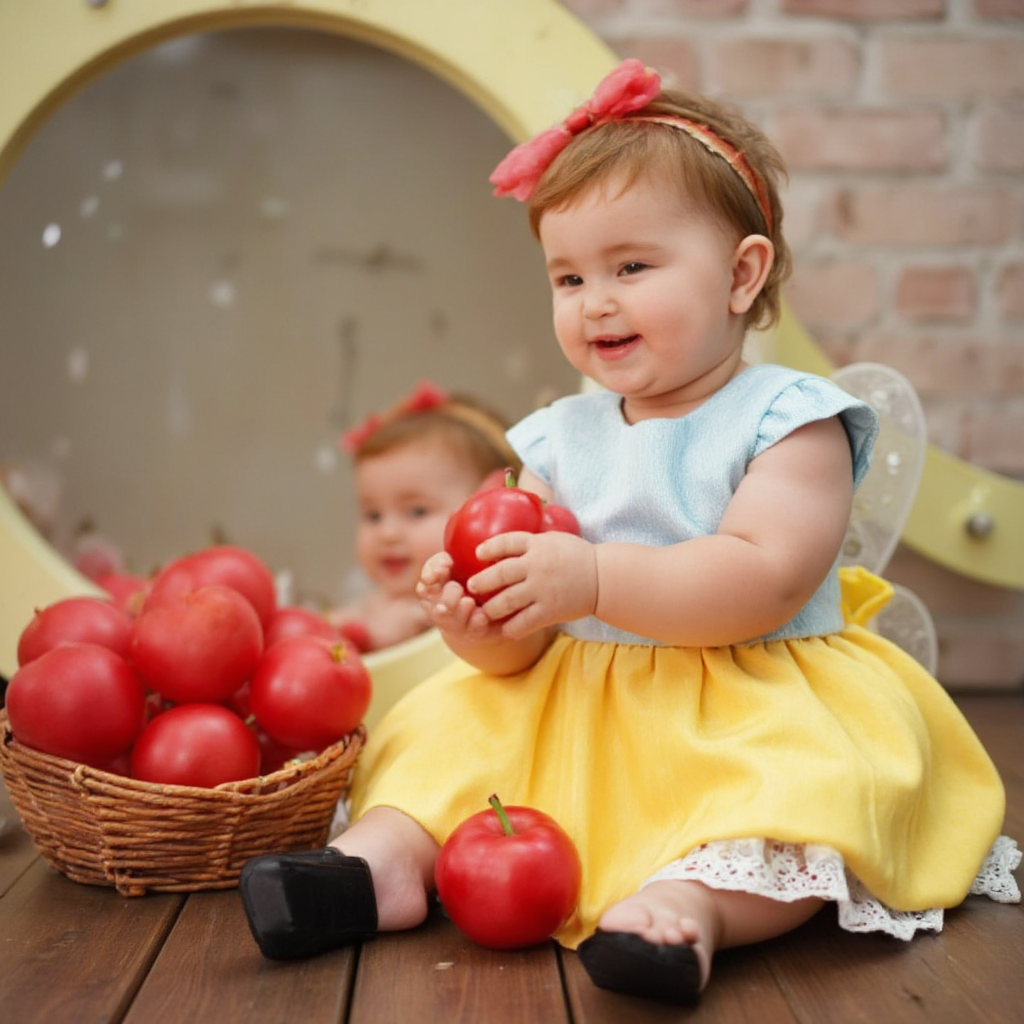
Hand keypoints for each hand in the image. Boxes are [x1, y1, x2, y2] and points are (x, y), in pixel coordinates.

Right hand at [417, 553, 503, 644]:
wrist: (492, 613)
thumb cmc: (481, 579)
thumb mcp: (473, 563)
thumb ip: (470, 551)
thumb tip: (469, 517)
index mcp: (438, 583)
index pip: (428, 574)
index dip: (432, 570)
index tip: (446, 565)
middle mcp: (439, 602)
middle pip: (433, 600)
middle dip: (444, 593)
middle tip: (456, 588)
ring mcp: (452, 620)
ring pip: (446, 617)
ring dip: (457, 610)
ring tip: (468, 603)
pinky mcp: (469, 633)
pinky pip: (469, 631)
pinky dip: (474, 625)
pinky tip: (482, 618)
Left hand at [468, 531, 597, 639]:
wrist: (604, 578)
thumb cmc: (578, 557)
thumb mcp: (555, 539)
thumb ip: (532, 541)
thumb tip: (507, 541)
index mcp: (538, 545)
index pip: (507, 542)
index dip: (489, 548)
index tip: (478, 554)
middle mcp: (537, 566)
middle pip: (500, 573)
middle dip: (481, 582)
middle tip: (471, 587)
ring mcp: (542, 590)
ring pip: (506, 601)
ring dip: (491, 608)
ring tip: (486, 611)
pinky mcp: (549, 611)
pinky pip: (523, 623)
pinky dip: (511, 628)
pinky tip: (506, 629)